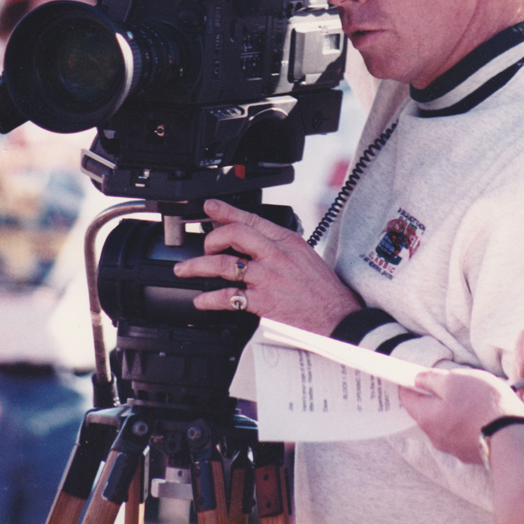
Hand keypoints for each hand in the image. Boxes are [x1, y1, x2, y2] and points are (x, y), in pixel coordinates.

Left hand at [174, 198, 361, 333]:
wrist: (338, 316)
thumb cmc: (322, 289)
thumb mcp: (304, 256)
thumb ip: (279, 246)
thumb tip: (253, 240)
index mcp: (287, 241)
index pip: (252, 219)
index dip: (226, 211)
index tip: (210, 207)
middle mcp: (276, 255)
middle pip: (235, 234)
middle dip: (212, 238)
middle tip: (203, 247)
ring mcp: (269, 277)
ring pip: (225, 263)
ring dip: (199, 266)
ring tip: (185, 270)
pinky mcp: (264, 301)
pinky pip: (229, 296)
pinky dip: (210, 298)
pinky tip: (202, 300)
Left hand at [399, 367, 523, 463]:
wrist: (517, 436)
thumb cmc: (483, 404)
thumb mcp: (454, 379)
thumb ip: (432, 379)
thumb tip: (418, 379)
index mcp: (427, 418)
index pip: (407, 398)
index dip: (409, 382)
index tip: (414, 372)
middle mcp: (436, 438)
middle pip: (428, 411)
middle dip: (435, 394)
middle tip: (448, 379)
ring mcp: (455, 448)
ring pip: (447, 421)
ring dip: (454, 407)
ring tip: (471, 393)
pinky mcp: (473, 453)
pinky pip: (464, 431)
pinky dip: (467, 420)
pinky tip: (482, 410)